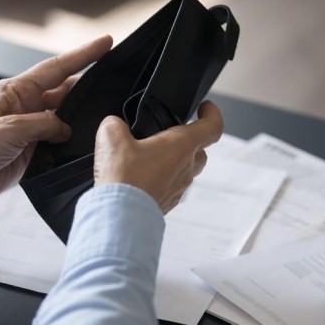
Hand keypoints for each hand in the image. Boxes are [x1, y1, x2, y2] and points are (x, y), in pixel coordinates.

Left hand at [0, 35, 112, 206]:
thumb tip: (65, 128)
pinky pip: (59, 140)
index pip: (56, 68)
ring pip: (64, 116)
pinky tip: (81, 141)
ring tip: (98, 115)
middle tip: (111, 80)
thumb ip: (44, 124)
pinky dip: (70, 140)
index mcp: (16, 91)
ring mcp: (30, 128)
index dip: (82, 55)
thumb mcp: (11, 128)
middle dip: (86, 86)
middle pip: (64, 90)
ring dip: (78, 118)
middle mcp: (25, 106)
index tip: (104, 44)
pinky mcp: (33, 149)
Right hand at [93, 101, 222, 212]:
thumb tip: (114, 126)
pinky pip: (171, 187)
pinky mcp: (166, 204)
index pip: (213, 127)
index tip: (205, 108)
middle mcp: (186, 168)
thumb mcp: (111, 136)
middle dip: (190, 141)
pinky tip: (140, 178)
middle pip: (200, 151)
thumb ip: (115, 124)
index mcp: (182, 146)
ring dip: (173, 163)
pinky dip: (161, 180)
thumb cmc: (124, 178)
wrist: (120, 216)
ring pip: (185, 171)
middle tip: (172, 136)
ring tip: (150, 158)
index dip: (212, 114)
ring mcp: (178, 189)